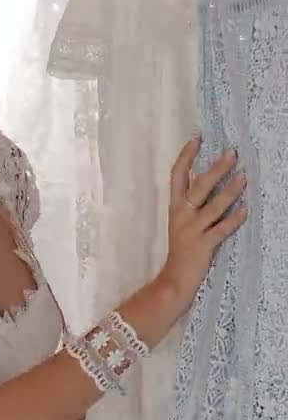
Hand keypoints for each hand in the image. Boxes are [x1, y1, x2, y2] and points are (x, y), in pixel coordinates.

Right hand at [157, 135, 246, 316]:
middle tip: (232, 153)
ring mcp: (192, 231)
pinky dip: (233, 220)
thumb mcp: (181, 224)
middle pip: (198, 186)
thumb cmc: (181, 251)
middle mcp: (182, 216)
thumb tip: (209, 182)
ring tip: (243, 177)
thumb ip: (192, 206)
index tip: (197, 139)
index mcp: (175, 208)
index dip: (186, 157)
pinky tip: (245, 211)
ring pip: (213, 206)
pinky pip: (221, 230)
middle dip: (216, 169)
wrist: (174, 281)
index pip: (177, 176)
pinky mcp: (203, 245)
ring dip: (229, 191)